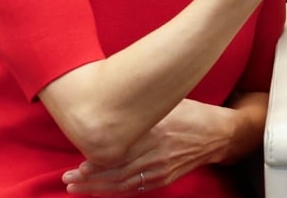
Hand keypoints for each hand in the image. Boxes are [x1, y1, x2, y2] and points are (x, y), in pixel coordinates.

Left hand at [61, 97, 247, 193]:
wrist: (218, 135)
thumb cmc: (191, 114)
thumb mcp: (168, 103)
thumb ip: (143, 107)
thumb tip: (114, 99)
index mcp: (158, 132)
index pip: (123, 151)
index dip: (99, 160)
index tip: (78, 162)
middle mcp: (158, 154)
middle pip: (118, 171)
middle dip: (91, 178)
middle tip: (68, 179)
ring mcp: (161, 169)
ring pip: (124, 183)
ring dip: (98, 187)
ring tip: (77, 187)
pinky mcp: (164, 178)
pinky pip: (136, 188)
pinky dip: (116, 190)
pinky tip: (100, 190)